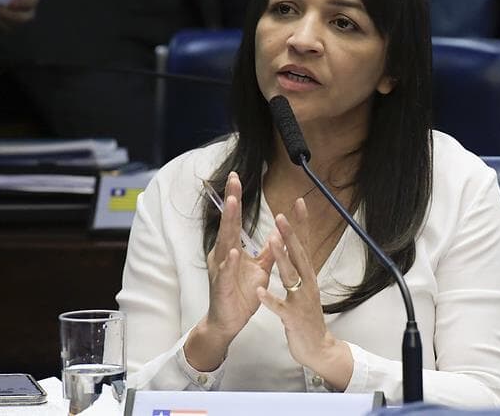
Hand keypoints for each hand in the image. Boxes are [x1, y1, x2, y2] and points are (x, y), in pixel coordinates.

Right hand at [184, 172, 273, 370]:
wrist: (228, 322)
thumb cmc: (240, 293)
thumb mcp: (259, 269)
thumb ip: (268, 251)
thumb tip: (278, 233)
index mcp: (232, 249)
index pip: (235, 220)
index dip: (235, 199)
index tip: (236, 178)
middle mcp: (223, 255)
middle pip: (228, 224)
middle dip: (230, 201)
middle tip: (232, 180)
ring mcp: (221, 270)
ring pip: (225, 243)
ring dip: (228, 223)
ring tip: (232, 204)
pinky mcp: (222, 287)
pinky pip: (226, 273)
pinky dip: (229, 262)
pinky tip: (232, 252)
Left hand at [257, 199, 352, 389]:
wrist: (317, 348)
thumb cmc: (307, 316)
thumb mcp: (305, 287)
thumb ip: (299, 267)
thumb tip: (296, 245)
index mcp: (307, 275)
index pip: (305, 244)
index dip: (302, 223)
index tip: (299, 202)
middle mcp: (307, 284)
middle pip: (299, 254)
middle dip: (290, 234)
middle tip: (281, 215)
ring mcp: (301, 301)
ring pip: (290, 276)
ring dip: (281, 258)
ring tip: (271, 241)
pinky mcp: (293, 318)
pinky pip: (280, 307)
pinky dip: (269, 299)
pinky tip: (258, 291)